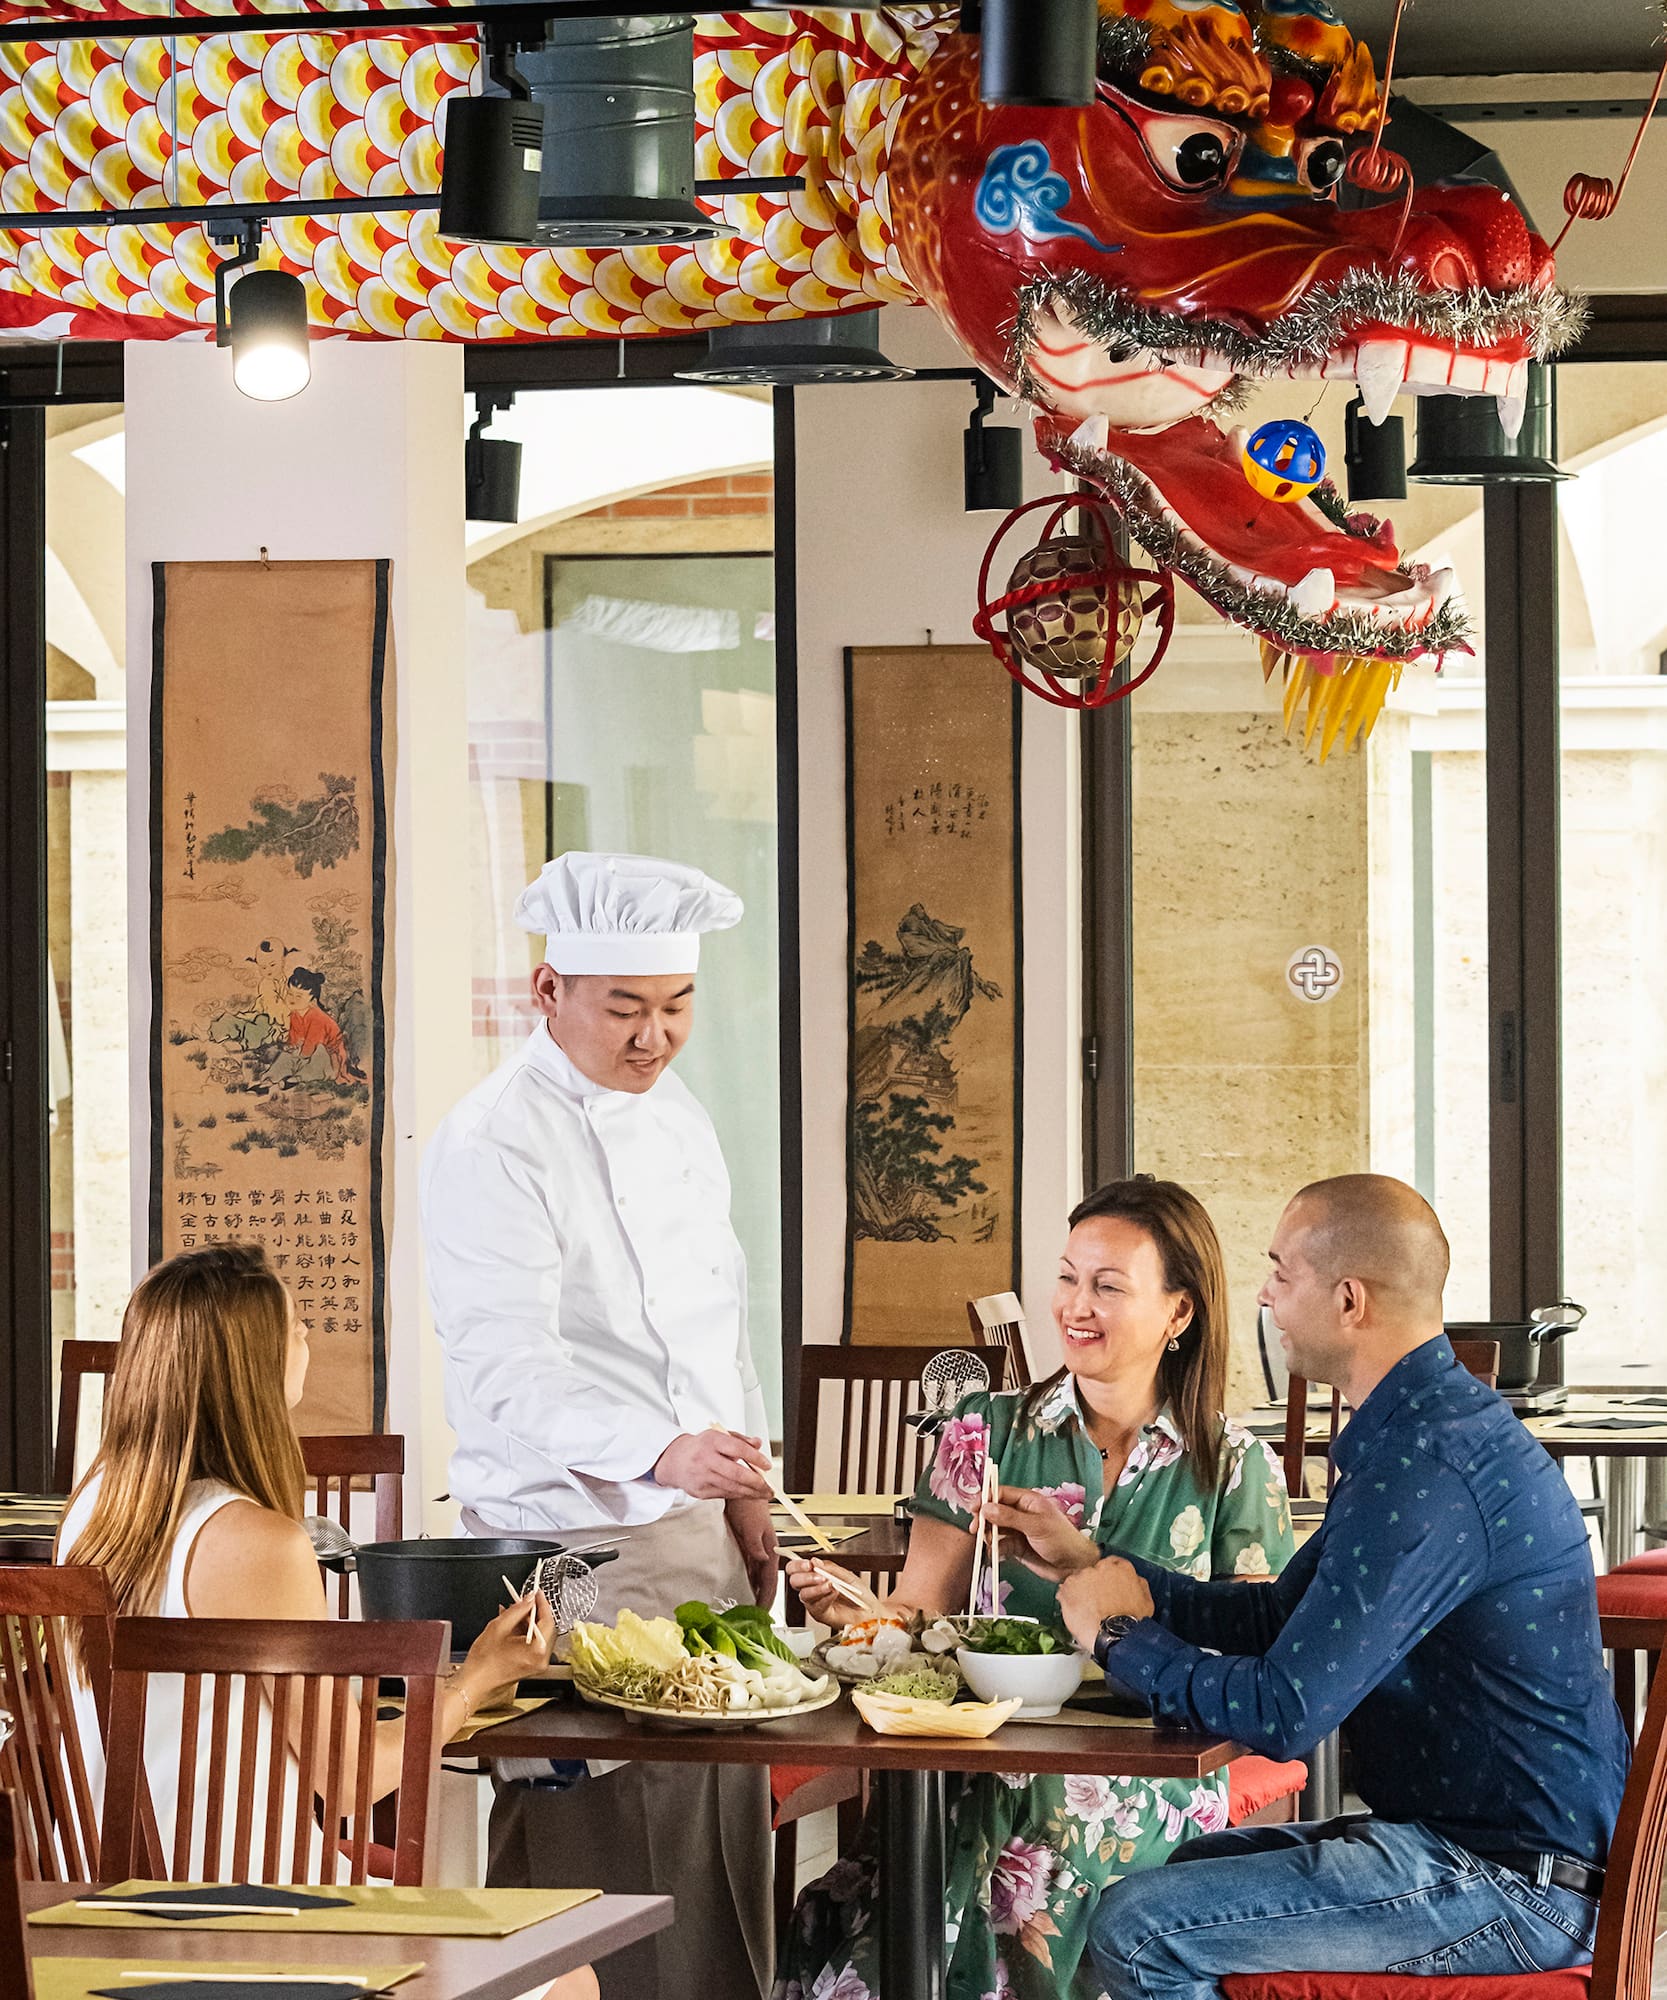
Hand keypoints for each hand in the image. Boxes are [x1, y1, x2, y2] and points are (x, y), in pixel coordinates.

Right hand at [459, 1589, 555, 1707]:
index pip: (547, 1620)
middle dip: (535, 1612)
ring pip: (539, 1635)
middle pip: (545, 1628)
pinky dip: (525, 1633)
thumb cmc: (483, 1663)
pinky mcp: (530, 1667)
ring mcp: (536, 1665)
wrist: (473, 1685)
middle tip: (525, 1601)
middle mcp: (540, 1660)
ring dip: (528, 1622)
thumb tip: (529, 1599)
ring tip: (514, 1612)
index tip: (536, 1593)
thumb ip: (517, 1610)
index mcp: (537, 1650)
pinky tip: (512, 1625)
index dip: (542, 1603)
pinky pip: (533, 1644)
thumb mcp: (499, 1627)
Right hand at [652, 1428, 772, 1501]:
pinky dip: (739, 1495)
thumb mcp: (719, 1436)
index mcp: (712, 1441)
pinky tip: (749, 1494)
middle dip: (756, 1482)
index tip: (767, 1465)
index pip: (738, 1449)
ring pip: (732, 1487)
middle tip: (769, 1486)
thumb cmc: (702, 1447)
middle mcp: (705, 1459)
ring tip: (764, 1493)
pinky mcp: (700, 1491)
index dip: (755, 1458)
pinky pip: (725, 1494)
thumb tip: (758, 1444)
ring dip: (751, 1493)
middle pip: (736, 1473)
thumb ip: (741, 1440)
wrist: (675, 1460)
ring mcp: (702, 1476)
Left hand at [725, 1494, 779, 1604]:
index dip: (767, 1598)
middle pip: (766, 1582)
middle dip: (764, 1601)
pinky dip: (749, 1583)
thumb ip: (756, 1545)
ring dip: (757, 1593)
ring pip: (759, 1578)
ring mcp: (758, 1552)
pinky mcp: (748, 1549)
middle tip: (757, 1619)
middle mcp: (766, 1553)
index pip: (770, 1581)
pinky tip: (745, 1589)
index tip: (763, 1614)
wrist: (742, 1493)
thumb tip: (763, 1561)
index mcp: (772, 1550)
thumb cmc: (748, 1506)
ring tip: (751, 1609)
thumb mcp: (752, 1527)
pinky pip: (751, 1571)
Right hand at [783, 1557, 880, 1629]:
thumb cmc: (859, 1594)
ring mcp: (815, 1602)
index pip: (796, 1569)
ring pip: (804, 1594)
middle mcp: (812, 1589)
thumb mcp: (846, 1575)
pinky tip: (834, 1592)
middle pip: (794, 1581)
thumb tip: (815, 1561)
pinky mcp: (820, 1614)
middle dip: (805, 1577)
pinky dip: (825, 1597)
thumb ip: (829, 1568)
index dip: (798, 1565)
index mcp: (816, 1576)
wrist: (869, 1611)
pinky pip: (816, 1605)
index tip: (808, 1564)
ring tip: (830, 1584)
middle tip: (819, 1575)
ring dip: (816, 1587)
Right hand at [979, 1485, 1099, 1582]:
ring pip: (996, 1529)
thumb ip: (1010, 1517)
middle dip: (984, 1519)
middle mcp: (1021, 1514)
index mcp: (1028, 1501)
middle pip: (995, 1511)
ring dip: (988, 1536)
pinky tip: (992, 1554)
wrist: (1074, 1567)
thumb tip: (986, 1508)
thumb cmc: (1061, 1539)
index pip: (1002, 1494)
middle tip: (975, 1530)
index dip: (986, 1499)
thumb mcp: (1036, 1525)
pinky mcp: (1017, 1548)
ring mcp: (1018, 1531)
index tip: (973, 1508)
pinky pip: (1000, 1545)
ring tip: (985, 1543)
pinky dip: (994, 1550)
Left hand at [1058, 1557, 1154, 1652]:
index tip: (1106, 1586)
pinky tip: (1076, 1612)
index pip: (1112, 1563)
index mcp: (1122, 1568)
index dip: (1108, 1578)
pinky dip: (1067, 1599)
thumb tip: (1135, 1580)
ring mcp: (1084, 1576)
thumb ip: (1139, 1584)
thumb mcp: (1147, 1602)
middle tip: (1096, 1601)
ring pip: (1078, 1579)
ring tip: (1086, 1609)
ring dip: (1080, 1591)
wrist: (1115, 1637)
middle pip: (1093, 1571)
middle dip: (1093, 1584)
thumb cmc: (1131, 1624)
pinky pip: (1064, 1590)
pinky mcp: (1069, 1587)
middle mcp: (1102, 1567)